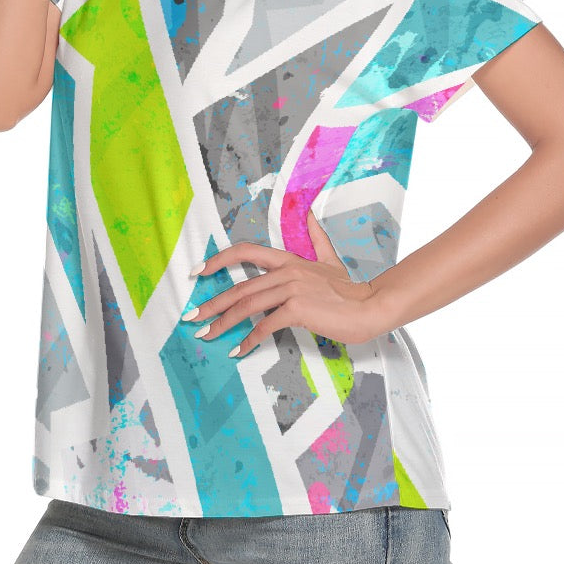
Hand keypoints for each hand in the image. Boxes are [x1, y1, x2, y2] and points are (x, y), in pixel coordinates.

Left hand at [182, 210, 381, 357]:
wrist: (370, 306)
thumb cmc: (350, 290)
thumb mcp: (330, 259)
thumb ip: (317, 238)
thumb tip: (310, 214)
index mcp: (290, 260)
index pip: (246, 252)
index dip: (219, 260)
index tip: (198, 271)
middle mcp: (287, 271)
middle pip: (240, 286)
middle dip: (212, 303)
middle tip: (193, 316)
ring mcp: (291, 289)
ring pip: (246, 305)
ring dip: (223, 322)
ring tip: (207, 334)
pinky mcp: (297, 309)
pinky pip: (265, 325)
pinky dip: (249, 339)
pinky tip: (240, 349)